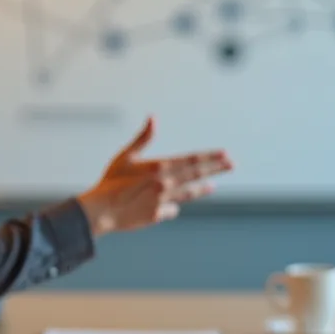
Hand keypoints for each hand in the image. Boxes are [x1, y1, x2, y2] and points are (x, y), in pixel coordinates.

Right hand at [77, 116, 231, 236]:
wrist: (102, 210)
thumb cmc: (111, 181)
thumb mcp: (126, 155)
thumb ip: (143, 137)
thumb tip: (153, 118)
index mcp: (160, 167)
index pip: (192, 160)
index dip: (211, 157)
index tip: (225, 154)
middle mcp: (167, 184)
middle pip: (196, 175)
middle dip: (216, 169)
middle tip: (232, 165)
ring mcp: (164, 201)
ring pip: (188, 193)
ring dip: (202, 189)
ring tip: (213, 186)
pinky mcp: (157, 215)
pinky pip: (171, 209)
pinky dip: (174, 206)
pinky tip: (177, 206)